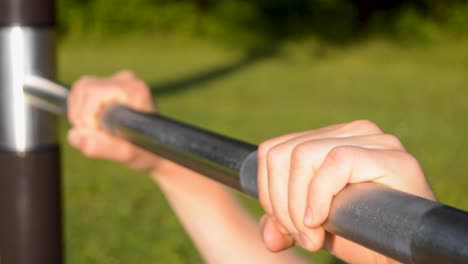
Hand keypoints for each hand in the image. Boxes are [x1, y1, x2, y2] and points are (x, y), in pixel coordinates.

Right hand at [67, 71, 159, 171]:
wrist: (160, 150)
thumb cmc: (148, 153)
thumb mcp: (128, 155)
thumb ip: (103, 147)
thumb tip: (75, 135)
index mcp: (135, 90)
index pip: (93, 92)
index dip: (86, 116)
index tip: (97, 134)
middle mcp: (127, 80)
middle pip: (83, 88)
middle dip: (81, 115)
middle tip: (95, 135)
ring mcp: (119, 80)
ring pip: (80, 89)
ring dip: (79, 114)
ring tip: (97, 131)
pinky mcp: (110, 85)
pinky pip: (82, 93)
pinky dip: (81, 111)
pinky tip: (96, 125)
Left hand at [257, 120, 434, 262]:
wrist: (403, 255)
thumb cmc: (361, 236)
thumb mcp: (312, 227)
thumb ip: (284, 223)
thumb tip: (268, 236)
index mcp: (329, 138)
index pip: (274, 150)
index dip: (268, 192)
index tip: (284, 227)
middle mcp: (350, 131)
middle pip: (282, 154)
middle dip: (280, 204)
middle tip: (301, 236)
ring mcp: (373, 139)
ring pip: (303, 156)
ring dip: (297, 207)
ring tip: (312, 238)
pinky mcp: (390, 155)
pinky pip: (336, 163)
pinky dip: (319, 197)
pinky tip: (322, 222)